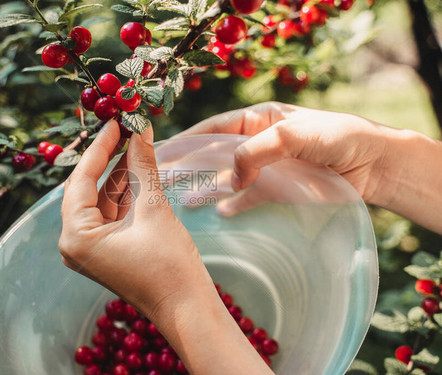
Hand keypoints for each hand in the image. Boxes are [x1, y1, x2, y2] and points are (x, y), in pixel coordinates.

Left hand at [59, 120, 208, 318]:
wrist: (188, 308)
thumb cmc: (169, 267)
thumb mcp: (154, 210)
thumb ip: (143, 166)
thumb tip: (140, 131)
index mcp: (76, 237)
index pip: (81, 180)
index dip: (99, 148)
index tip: (114, 122)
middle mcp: (75, 244)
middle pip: (89, 189)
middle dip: (110, 159)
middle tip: (126, 129)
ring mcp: (91, 249)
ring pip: (103, 199)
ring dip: (121, 174)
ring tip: (137, 143)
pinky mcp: (108, 250)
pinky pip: (113, 213)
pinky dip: (126, 193)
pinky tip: (139, 168)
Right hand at [179, 101, 391, 205]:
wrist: (373, 165)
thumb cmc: (337, 137)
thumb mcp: (294, 134)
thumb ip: (258, 150)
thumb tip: (233, 177)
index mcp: (258, 118)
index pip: (214, 128)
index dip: (188, 140)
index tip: (163, 152)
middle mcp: (257, 142)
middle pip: (215, 153)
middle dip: (190, 164)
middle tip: (163, 178)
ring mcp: (266, 167)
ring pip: (228, 177)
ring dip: (207, 187)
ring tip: (183, 201)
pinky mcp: (277, 190)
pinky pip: (248, 197)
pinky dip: (234, 204)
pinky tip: (219, 212)